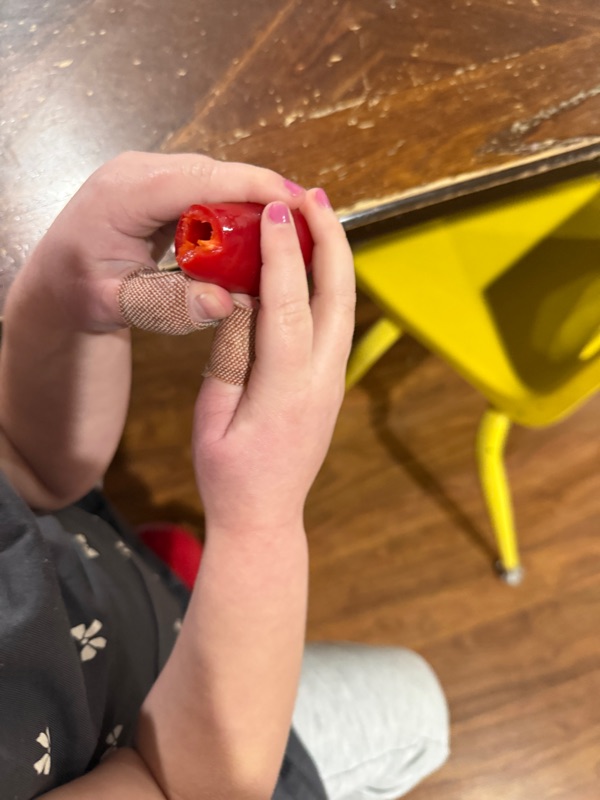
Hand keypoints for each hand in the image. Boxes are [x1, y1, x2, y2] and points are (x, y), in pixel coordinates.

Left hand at [23, 151, 306, 331]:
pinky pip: (209, 189)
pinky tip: (260, 231)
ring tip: (294, 227)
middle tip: (309, 222)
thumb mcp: (118, 304)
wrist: (59, 283)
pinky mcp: (162, 186)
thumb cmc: (79, 293)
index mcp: (124, 192)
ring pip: (216, 178)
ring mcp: (150, 175)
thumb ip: (169, 305)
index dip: (252, 186)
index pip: (199, 179)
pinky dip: (237, 208)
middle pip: (216, 173)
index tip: (296, 201)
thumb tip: (224, 303)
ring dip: (254, 201)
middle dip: (264, 194)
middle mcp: (137, 172)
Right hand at [193, 189, 355, 533]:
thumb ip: (231, 355)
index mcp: (287, 390)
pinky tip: (316, 261)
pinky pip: (338, 321)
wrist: (265, 516)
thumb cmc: (230, 473)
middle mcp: (322, 380)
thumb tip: (242, 301)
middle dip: (328, 240)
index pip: (290, 308)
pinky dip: (331, 283)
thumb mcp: (214, 415)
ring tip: (319, 214)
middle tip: (312, 196)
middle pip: (338, 296)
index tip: (275, 212)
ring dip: (335, 257)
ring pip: (345, 305)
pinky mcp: (332, 382)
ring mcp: (334, 381)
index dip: (283, 256)